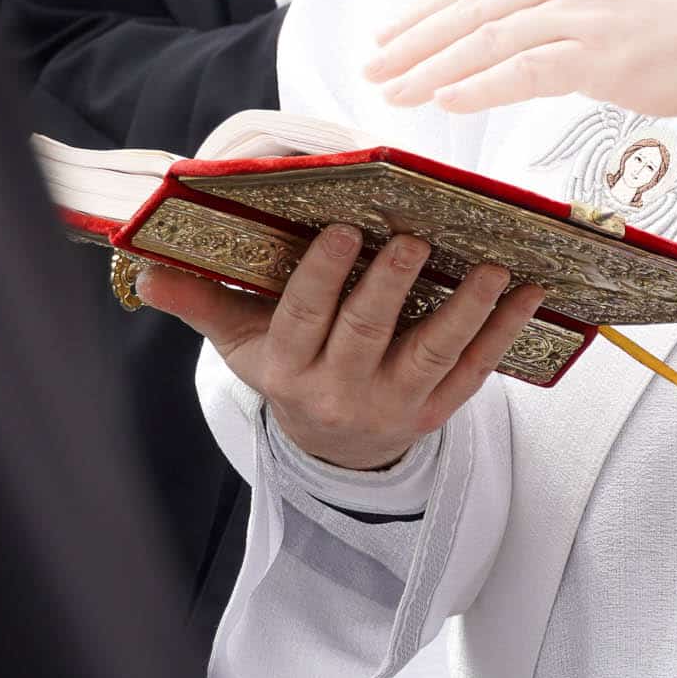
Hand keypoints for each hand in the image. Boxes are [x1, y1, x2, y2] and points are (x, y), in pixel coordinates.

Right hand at [141, 224, 545, 471]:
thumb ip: (201, 302)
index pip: (303, 321)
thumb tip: (146, 268)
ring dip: (465, 310)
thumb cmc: (286, 368)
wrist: (330, 446)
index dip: (322, 279)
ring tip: (492, 267)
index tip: (340, 232)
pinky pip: (475, 371)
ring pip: (431, 354)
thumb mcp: (239, 342)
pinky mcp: (436, 411)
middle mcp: (339, 391)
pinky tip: (530, 293)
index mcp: (288, 369)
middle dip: (389, 286)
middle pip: (366, 335)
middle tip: (411, 237)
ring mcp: (393, 404)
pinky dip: (504, 332)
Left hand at [364, 0, 676, 117]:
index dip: (427, 8)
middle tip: (373, 68)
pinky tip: (447, 101)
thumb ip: (559, 3)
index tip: (388, 33)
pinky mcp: (599, 55)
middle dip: (415, 39)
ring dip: (433, 66)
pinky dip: (479, 86)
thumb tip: (508, 33)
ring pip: (488, 38)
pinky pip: (524, 71)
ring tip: (396, 91)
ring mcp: (582, 14)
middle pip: (472, 7)